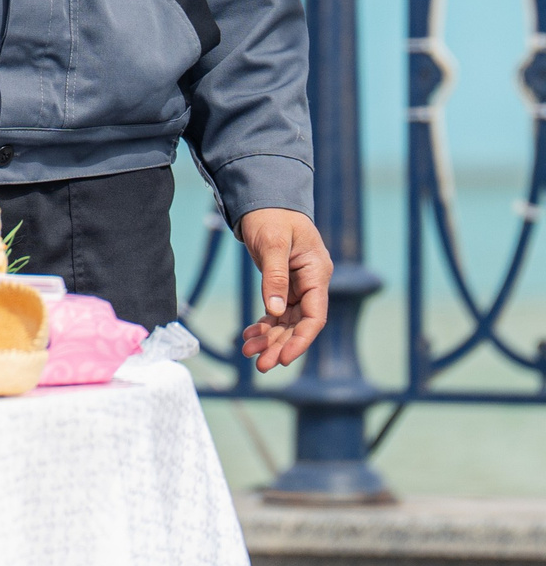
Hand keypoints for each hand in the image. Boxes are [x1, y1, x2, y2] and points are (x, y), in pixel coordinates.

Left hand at [237, 207, 329, 371]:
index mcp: (317, 273)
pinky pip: (276, 311)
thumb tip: (275, 311)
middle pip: (299, 323)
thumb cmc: (272, 216)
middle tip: (261, 366)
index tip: (285, 358)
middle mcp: (311, 283)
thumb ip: (275, 277)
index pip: (315, 315)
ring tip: (249, 354)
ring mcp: (297, 285)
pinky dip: (264, 324)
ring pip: (286, 321)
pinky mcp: (283, 284)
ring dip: (269, 338)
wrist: (264, 199)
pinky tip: (249, 337)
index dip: (301, 339)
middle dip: (280, 345)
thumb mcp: (273, 243)